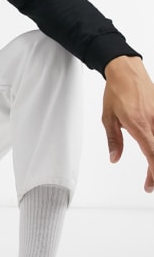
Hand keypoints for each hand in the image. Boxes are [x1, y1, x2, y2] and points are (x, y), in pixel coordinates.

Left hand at [102, 55, 153, 191]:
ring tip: (152, 172)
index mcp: (139, 125)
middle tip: (151, 184)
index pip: (152, 154)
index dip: (153, 173)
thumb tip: (114, 158)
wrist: (127, 71)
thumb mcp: (108, 118)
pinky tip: (153, 153)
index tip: (150, 185)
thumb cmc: (117, 92)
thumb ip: (114, 140)